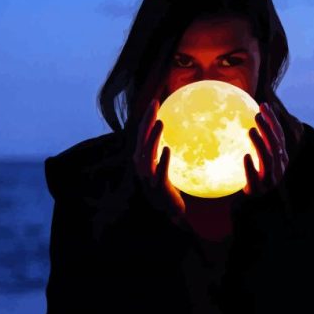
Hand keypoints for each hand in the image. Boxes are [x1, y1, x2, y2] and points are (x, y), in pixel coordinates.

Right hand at [133, 99, 185, 223]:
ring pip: (148, 155)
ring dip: (153, 138)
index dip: (147, 118)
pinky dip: (162, 161)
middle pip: (141, 140)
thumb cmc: (166, 187)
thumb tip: (171, 131)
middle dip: (147, 122)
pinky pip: (160, 173)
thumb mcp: (163, 166)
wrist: (169, 212)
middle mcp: (142, 167)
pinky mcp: (158, 188)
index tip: (154, 101)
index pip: (142, 135)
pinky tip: (167, 149)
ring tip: (160, 123)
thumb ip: (162, 150)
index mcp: (142, 160)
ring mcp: (148, 178)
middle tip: (155, 105)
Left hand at [243, 102, 294, 195]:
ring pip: (268, 159)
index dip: (272, 120)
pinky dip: (251, 167)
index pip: (279, 135)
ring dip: (260, 144)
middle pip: (275, 145)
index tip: (263, 105)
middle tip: (256, 115)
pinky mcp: (258, 191)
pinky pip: (254, 178)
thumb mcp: (257, 156)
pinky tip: (245, 156)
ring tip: (250, 131)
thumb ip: (257, 140)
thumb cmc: (253, 175)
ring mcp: (269, 180)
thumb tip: (249, 114)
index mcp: (280, 158)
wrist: (250, 203)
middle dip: (267, 128)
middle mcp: (278, 168)